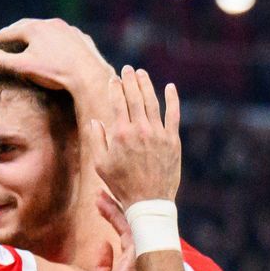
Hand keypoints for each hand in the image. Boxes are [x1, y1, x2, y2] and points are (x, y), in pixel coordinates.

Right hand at [0, 18, 114, 99]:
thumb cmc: (55, 72)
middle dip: (14, 35)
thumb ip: (1, 60)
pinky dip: (55, 43)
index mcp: (34, 27)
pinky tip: (54, 50)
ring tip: (27, 46)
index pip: (7, 32)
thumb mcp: (24, 67)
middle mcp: (52, 23)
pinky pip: (64, 38)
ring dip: (35, 37)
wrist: (91, 77)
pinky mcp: (83, 39)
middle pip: (26, 28)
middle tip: (4, 44)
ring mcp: (69, 30)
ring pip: (47, 31)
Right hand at [90, 67, 180, 205]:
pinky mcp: (173, 140)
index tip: (114, 80)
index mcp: (120, 133)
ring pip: (153, 102)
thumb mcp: (101, 164)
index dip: (115, 87)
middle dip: (130, 80)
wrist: (149, 201)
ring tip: (142, 74)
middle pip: (135, 97)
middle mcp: (140, 129)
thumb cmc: (122, 184)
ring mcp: (159, 134)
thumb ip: (97, 139)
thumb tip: (95, 120)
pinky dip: (173, 99)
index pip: (117, 101)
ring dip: (147, 85)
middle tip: (128, 69)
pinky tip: (170, 87)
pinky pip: (174, 115)